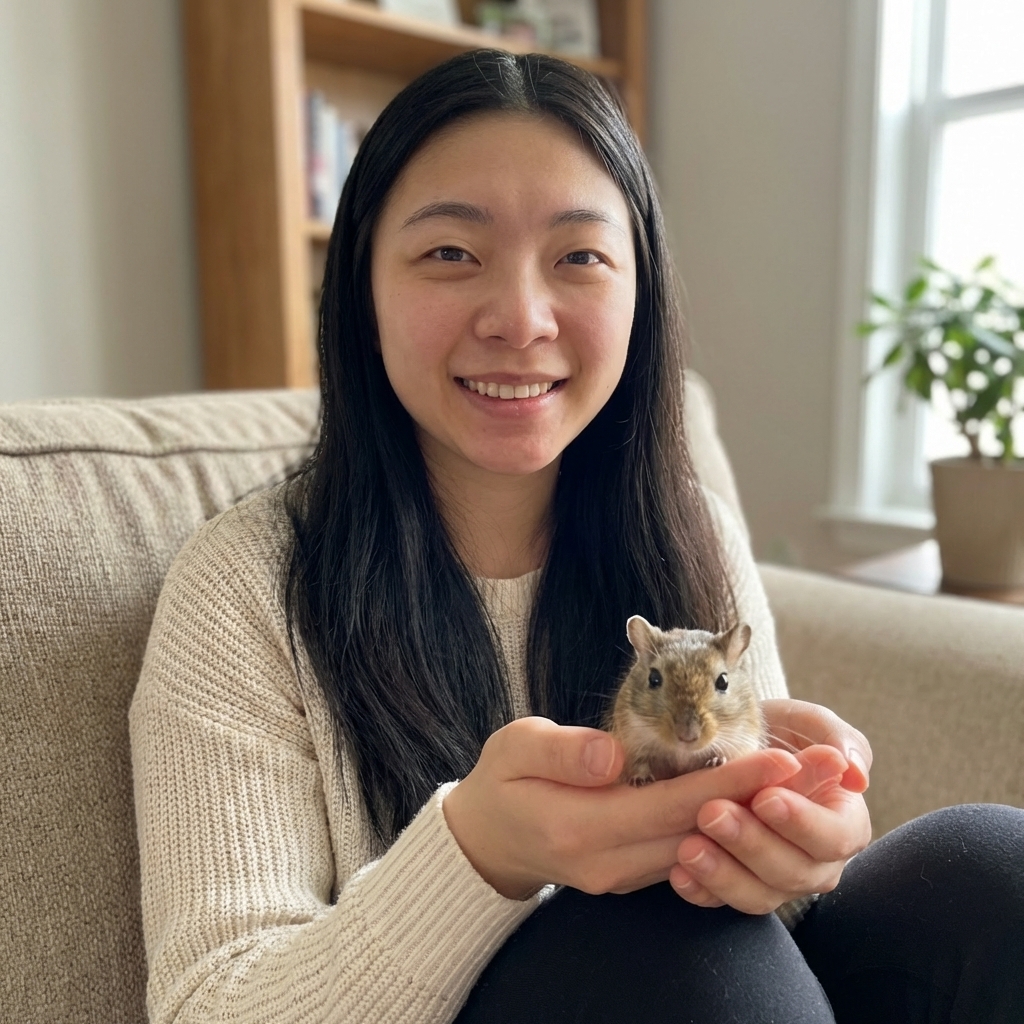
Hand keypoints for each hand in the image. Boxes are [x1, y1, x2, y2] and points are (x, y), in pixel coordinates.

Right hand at [442, 716, 801, 899]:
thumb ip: (564, 752)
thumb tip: (614, 755)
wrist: (485, 838)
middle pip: (703, 830)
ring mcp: (622, 875)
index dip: (730, 780)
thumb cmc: (502, 781)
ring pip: (703, 845)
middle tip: (827, 767)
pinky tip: (762, 799)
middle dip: (767, 797)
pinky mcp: (630, 873)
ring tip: (812, 780)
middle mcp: (610, 862)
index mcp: (581, 827)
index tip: (782, 756)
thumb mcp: (516, 748)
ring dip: (758, 813)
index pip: (672, 805)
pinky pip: (688, 852)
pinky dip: (729, 825)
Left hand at [668, 699, 872, 913]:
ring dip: (723, 874)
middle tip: (712, 813)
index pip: (836, 837)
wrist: (730, 742)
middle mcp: (817, 861)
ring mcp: (777, 881)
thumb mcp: (804, 721)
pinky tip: (678, 873)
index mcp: (843, 822)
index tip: (765, 798)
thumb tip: (853, 772)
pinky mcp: (738, 889)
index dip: (803, 823)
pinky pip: (721, 903)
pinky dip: (700, 892)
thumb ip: (835, 737)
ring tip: (689, 847)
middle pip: (794, 871)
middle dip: (752, 843)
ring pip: (759, 895)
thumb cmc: (777, 732)